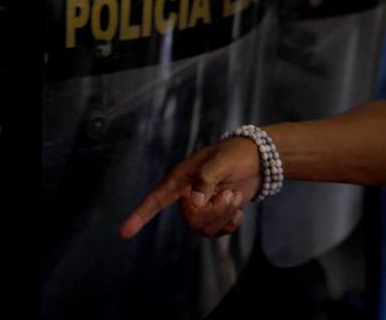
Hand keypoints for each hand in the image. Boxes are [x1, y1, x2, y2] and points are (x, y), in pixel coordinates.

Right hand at [119, 136, 260, 239]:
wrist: (261, 158)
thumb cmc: (238, 153)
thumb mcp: (222, 161)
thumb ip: (206, 179)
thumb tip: (194, 202)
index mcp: (182, 177)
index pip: (156, 198)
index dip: (140, 215)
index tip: (124, 232)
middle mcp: (188, 193)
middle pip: (189, 220)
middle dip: (213, 212)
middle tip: (229, 195)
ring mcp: (203, 205)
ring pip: (203, 228)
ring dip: (224, 216)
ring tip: (235, 197)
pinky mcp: (217, 214)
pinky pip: (216, 232)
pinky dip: (230, 224)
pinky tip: (239, 210)